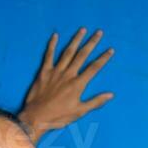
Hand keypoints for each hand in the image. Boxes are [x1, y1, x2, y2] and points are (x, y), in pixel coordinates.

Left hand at [18, 26, 114, 143]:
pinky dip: (52, 45)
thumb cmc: (59, 117)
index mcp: (78, 84)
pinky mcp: (44, 72)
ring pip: (68, 52)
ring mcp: (56, 72)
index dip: (103, 58)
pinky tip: (55, 35)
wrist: (37, 117)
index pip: (94, 68)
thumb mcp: (80, 112)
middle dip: (92, 43)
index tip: (110, 50)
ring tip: (83, 30)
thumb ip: (95, 102)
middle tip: (99, 32)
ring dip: (76, 40)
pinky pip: (49, 55)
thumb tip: (110, 95)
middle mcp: (68, 74)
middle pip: (82, 55)